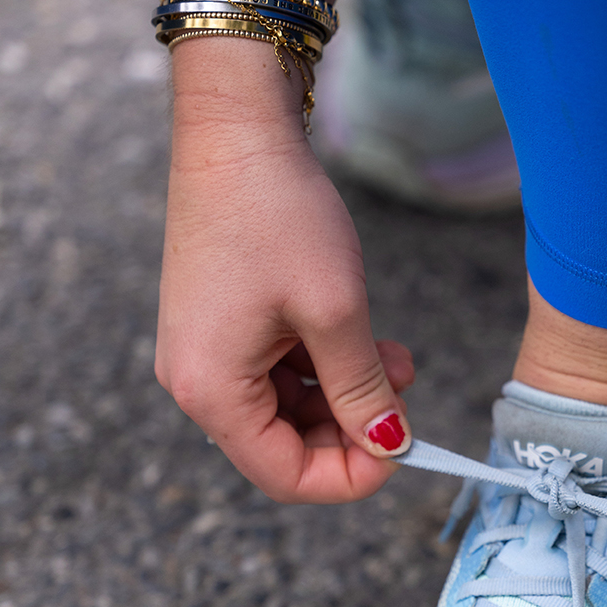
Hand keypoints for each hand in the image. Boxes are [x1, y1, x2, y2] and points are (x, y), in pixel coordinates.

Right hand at [154, 0, 413, 504]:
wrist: (236, 129)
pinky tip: (369, 340)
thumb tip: (391, 446)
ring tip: (400, 360)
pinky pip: (279, 372)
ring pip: (290, 409)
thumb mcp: (335, 312)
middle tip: (409, 400)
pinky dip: (327, 365)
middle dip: (354, 432)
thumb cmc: (278, 215)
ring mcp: (208, 352)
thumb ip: (363, 391)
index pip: (285, 475)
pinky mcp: (223, 325)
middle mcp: (197, 381)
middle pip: (285, 447)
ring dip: (348, 395)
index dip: (351, 477)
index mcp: (212, 390)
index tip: (406, 450)